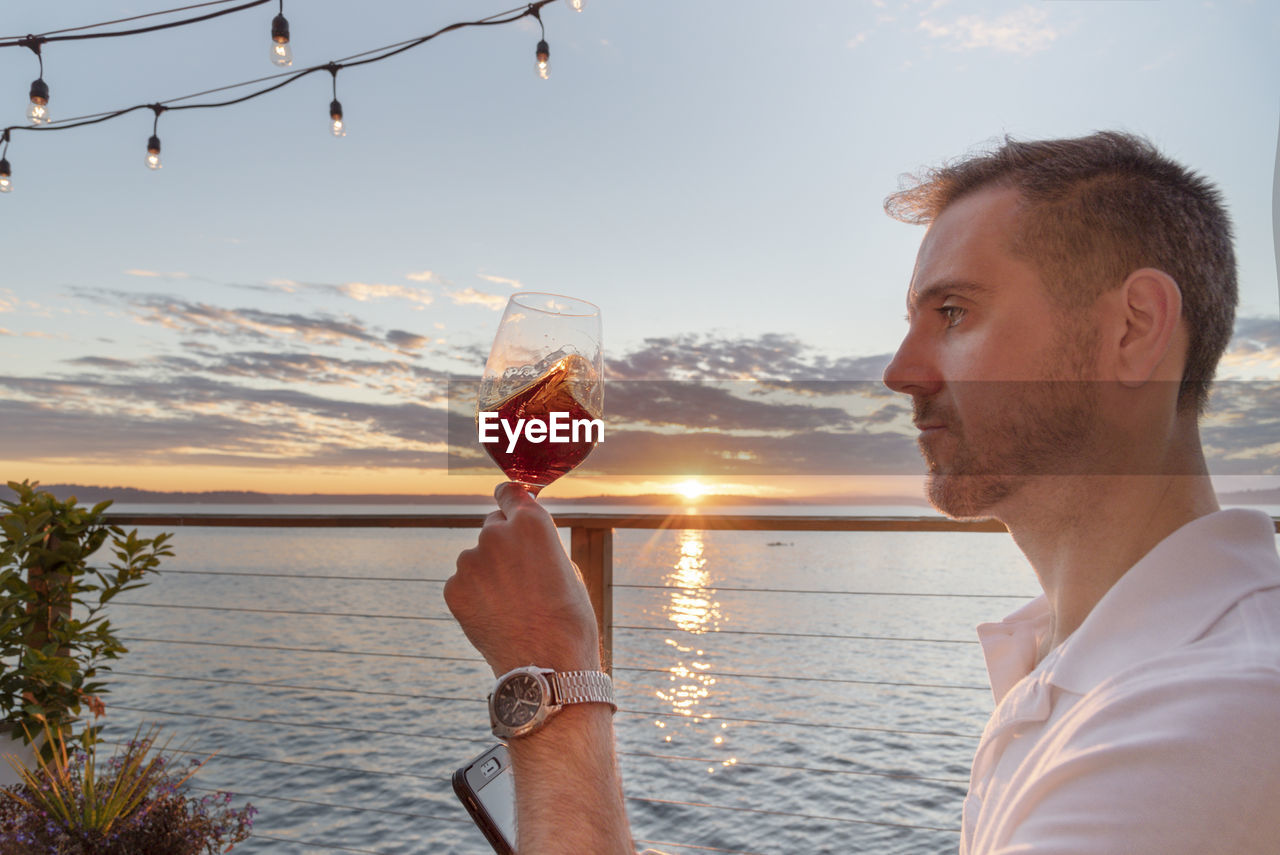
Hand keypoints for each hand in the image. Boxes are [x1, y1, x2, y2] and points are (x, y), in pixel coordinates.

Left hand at [445, 482, 601, 676]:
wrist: (547, 666)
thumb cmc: (568, 618)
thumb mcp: (566, 567)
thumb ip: (538, 544)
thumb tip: (520, 539)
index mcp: (531, 522)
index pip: (509, 492)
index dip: (510, 501)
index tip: (509, 507)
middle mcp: (495, 534)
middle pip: (493, 526)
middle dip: (503, 543)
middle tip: (520, 576)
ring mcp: (470, 561)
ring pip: (477, 558)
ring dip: (489, 572)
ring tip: (512, 605)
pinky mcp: (453, 588)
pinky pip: (464, 583)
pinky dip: (475, 595)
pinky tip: (496, 616)